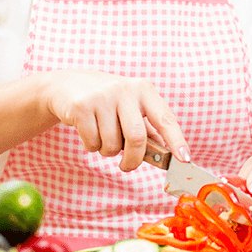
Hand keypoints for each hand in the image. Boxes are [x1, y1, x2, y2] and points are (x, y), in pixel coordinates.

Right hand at [39, 70, 188, 171]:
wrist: (66, 85)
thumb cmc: (107, 102)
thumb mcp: (130, 107)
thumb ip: (147, 129)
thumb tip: (165, 155)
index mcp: (144, 90)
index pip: (165, 119)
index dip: (176, 141)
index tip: (184, 159)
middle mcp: (125, 90)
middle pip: (137, 137)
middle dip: (133, 160)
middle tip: (127, 166)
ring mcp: (102, 97)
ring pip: (112, 144)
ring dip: (108, 151)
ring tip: (102, 137)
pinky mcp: (81, 106)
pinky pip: (92, 143)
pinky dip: (91, 147)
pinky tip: (87, 132)